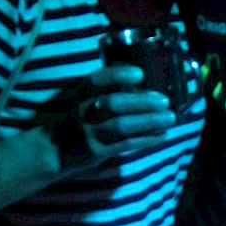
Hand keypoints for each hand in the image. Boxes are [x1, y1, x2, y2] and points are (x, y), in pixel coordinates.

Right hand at [42, 65, 176, 168]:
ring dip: (149, 121)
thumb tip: (144, 83)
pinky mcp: (96, 151)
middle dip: (141, 101)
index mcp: (81, 93)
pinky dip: (146, 139)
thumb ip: (107, 90)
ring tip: (170, 118)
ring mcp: (89, 133)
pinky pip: (125, 144)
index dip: (118, 75)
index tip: (140, 74)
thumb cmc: (80, 118)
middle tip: (164, 100)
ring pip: (121, 126)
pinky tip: (162, 135)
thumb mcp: (85, 99)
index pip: (98, 80)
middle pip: (114, 104)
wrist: (55, 149)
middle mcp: (83, 111)